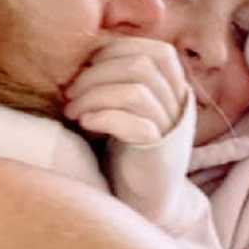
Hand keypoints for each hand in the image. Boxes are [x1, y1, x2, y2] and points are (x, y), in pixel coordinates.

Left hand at [63, 37, 187, 145]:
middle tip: (69, 91)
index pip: (157, 51)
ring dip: (95, 95)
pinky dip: (105, 117)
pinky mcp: (158, 153)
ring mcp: (171, 129)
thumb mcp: (126, 107)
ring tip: (71, 110)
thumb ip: (118, 80)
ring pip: (136, 92)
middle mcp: (179, 105)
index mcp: (175, 88)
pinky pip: (135, 124)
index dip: (118, 50)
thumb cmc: (126, 148)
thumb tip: (81, 52)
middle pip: (143, 66)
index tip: (86, 65)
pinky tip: (85, 123)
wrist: (144, 198)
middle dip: (98, 73)